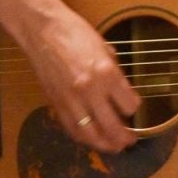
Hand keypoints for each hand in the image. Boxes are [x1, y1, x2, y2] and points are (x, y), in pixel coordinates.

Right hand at [0, 0, 140, 152]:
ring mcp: (70, 100)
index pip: (130, 105)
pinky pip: (71, 128)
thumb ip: (115, 72)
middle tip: (131, 142)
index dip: (134, 109)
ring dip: (104, 145)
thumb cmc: (75, 33)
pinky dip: (83, 137)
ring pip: (89, 134)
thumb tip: (122, 90)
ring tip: (114, 147)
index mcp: (107, 74)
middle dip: (124, 138)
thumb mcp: (106, 49)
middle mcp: (90, 91)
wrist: (42, 30)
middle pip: (111, 127)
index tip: (134, 108)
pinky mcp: (55, 103)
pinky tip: (91, 139)